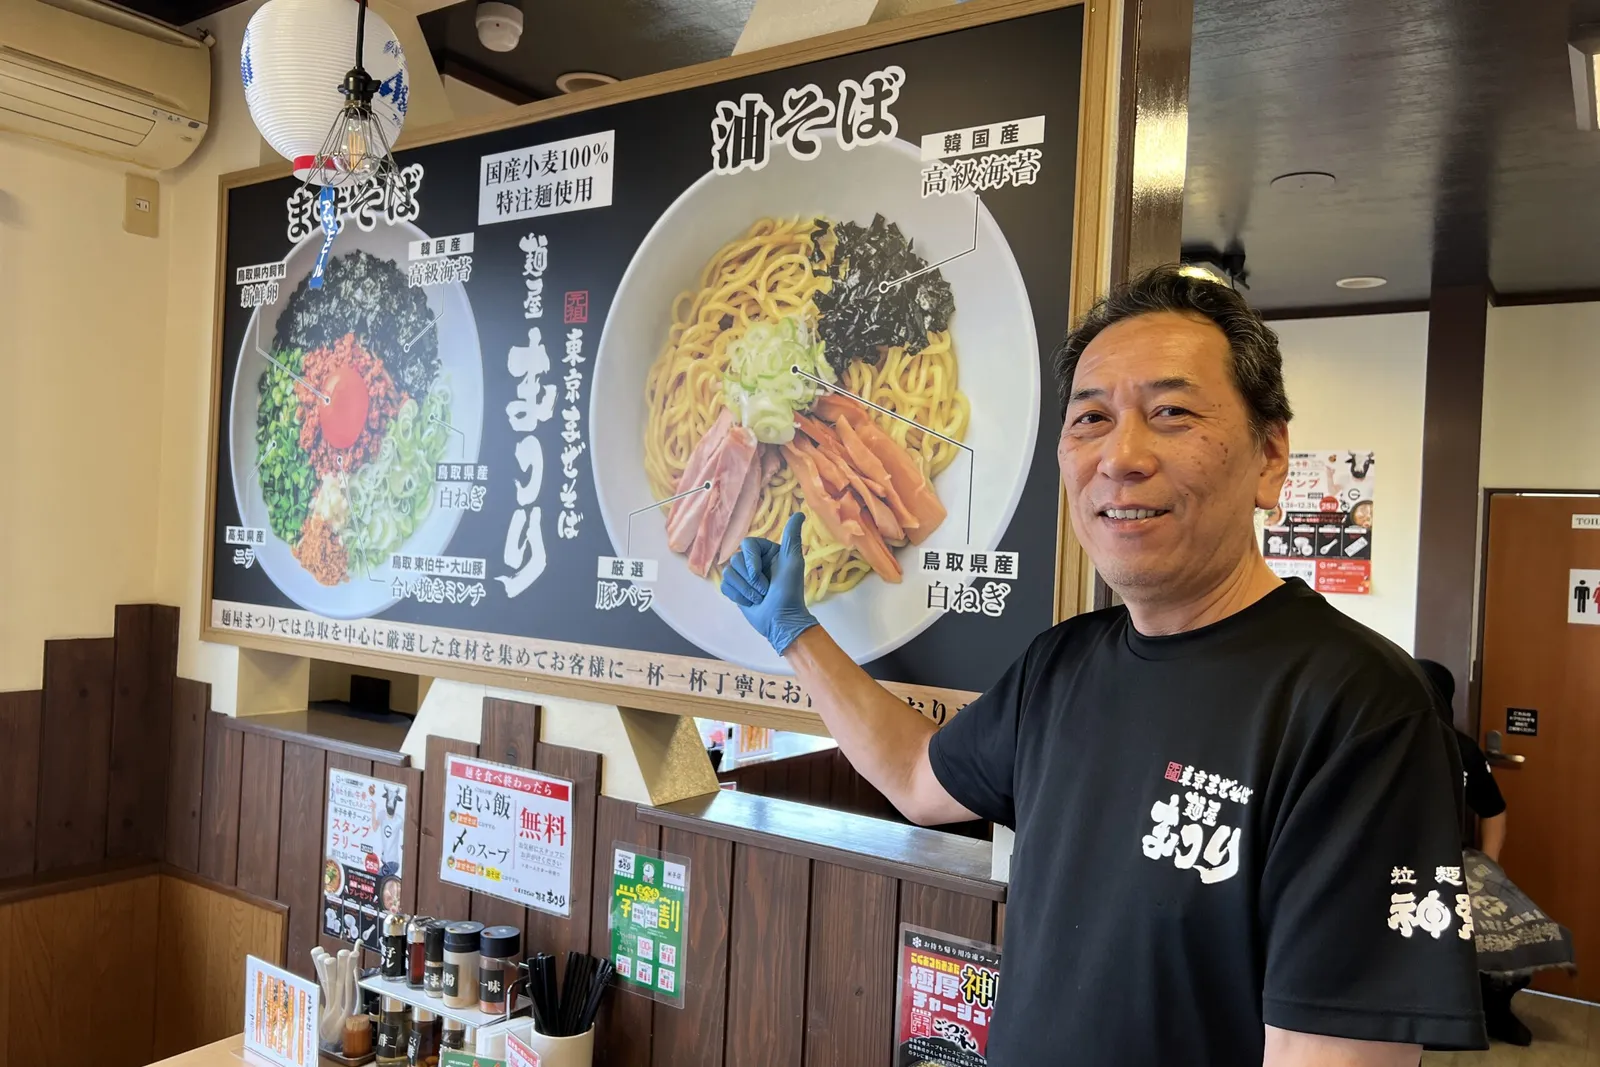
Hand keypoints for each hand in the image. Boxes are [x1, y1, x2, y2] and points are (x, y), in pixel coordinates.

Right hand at [721, 512, 817, 653]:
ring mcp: (743, 576)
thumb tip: (799, 513)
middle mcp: (754, 561)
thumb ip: (791, 537)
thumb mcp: (792, 562)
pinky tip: (750, 602)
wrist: (780, 621)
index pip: (746, 545)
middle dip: (749, 579)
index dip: (750, 562)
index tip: (760, 575)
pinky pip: (724, 585)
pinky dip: (737, 596)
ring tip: (759, 598)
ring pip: (728, 573)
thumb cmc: (789, 591)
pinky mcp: (735, 590)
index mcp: (767, 552)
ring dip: (744, 589)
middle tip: (764, 590)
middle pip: (735, 559)